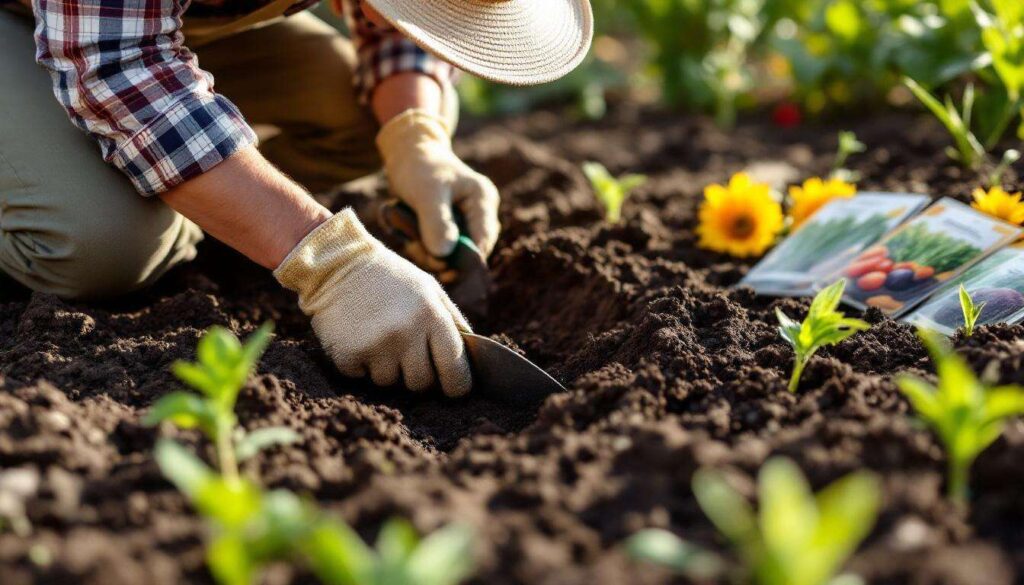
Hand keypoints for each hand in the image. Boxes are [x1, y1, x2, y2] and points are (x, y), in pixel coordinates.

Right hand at [274, 209, 472, 395]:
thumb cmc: (390, 277)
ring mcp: (376, 345)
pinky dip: (360, 365)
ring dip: (386, 368)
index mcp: (432, 316)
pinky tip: (358, 339)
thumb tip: (471, 358)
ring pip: (390, 383)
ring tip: (379, 339)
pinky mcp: (348, 354)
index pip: (455, 370)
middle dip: (416, 374)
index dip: (457, 386)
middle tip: (405, 353)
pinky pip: (361, 378)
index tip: (452, 388)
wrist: (337, 263)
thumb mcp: (429, 288)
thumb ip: (452, 321)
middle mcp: (407, 332)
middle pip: (422, 383)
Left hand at [377, 109, 500, 259]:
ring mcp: (467, 222)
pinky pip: (441, 250)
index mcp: (483, 200)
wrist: (408, 154)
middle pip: (469, 252)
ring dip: (429, 253)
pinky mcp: (452, 229)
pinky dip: (424, 249)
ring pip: (453, 254)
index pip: (483, 241)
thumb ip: (436, 222)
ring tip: (408, 238)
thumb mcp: (426, 192)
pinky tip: (410, 237)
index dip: (465, 260)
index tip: (439, 266)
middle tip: (414, 246)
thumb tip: (444, 255)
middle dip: (441, 257)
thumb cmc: (419, 167)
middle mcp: (480, 214)